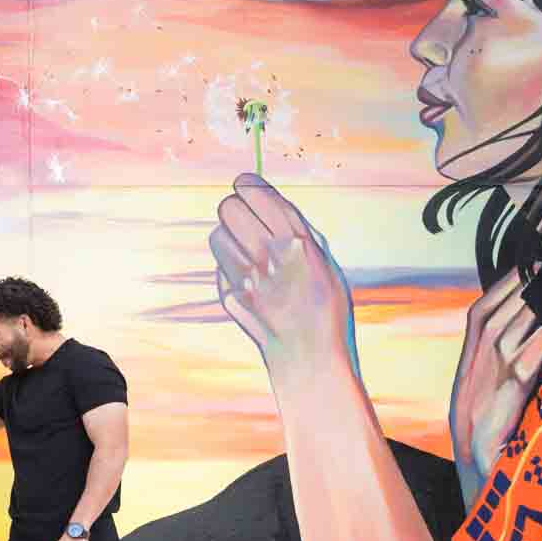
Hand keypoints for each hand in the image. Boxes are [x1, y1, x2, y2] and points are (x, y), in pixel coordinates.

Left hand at [210, 175, 355, 377]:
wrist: (310, 355)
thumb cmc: (325, 306)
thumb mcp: (324, 261)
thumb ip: (297, 230)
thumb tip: (268, 200)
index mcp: (296, 241)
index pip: (255, 193)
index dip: (247, 185)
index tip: (246, 185)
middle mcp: (267, 256)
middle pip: (228, 208)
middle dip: (235, 208)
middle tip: (245, 218)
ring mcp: (244, 277)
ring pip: (216, 235)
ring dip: (228, 236)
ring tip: (247, 249)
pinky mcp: (229, 295)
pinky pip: (218, 264)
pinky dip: (228, 264)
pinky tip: (247, 276)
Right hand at [451, 269, 541, 495]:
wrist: (480, 475)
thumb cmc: (491, 440)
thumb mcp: (488, 398)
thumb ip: (503, 368)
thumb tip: (531, 336)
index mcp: (467, 366)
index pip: (480, 313)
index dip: (501, 287)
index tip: (525, 264)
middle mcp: (471, 369)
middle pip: (494, 314)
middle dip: (519, 287)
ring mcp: (485, 383)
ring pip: (509, 330)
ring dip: (531, 305)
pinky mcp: (505, 399)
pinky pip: (525, 360)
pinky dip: (541, 338)